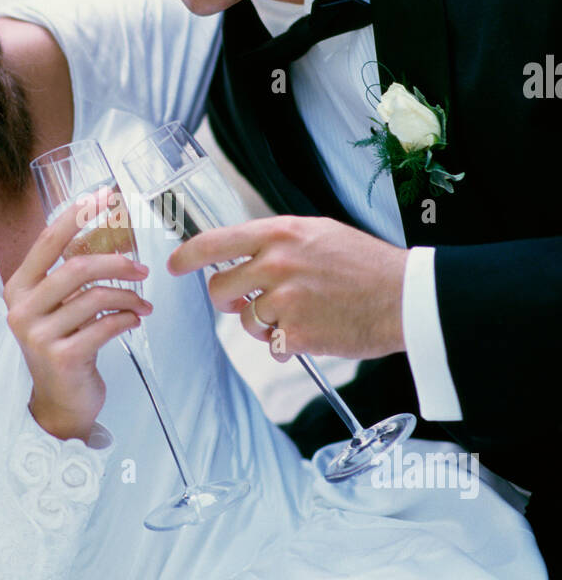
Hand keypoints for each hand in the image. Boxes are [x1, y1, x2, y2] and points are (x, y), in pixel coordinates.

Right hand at [5, 187, 150, 442]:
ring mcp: (38, 335)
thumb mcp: (56, 307)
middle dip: (116, 262)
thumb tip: (108, 234)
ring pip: (95, 297)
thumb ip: (70, 275)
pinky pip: (104, 326)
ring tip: (143, 303)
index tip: (105, 196)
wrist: (59, 403)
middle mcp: (21, 309)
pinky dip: (126, 319)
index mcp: (18, 287)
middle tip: (143, 267)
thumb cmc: (63, 346)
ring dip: (128, 296)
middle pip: (76, 268)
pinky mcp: (62, 357)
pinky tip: (134, 321)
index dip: (78, 215)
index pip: (49, 240)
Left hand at [167, 214, 406, 359]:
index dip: (187, 256)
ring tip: (299, 316)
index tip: (174, 265)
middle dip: (227, 301)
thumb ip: (279, 243)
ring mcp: (284, 300)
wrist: (405, 297)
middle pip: (220, 289)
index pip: (214, 242)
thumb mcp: (319, 234)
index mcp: (280, 234)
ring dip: (264, 325)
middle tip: (244, 304)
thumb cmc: (367, 266)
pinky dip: (287, 345)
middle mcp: (276, 263)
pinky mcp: (296, 334)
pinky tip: (314, 332)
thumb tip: (245, 258)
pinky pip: (272, 346)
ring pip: (245, 321)